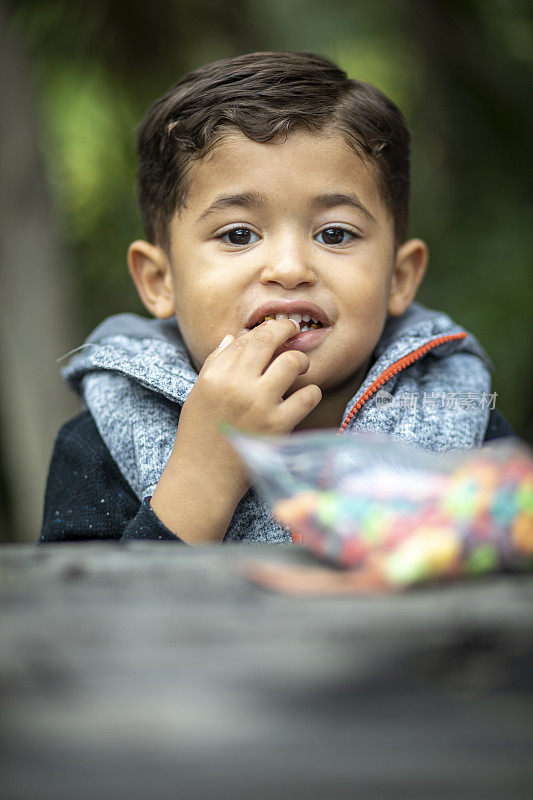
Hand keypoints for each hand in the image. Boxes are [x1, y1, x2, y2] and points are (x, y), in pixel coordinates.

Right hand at [174, 318, 322, 499]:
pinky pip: (308, 396)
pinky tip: (304, 396)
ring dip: (301, 361)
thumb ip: (215, 363)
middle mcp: (237, 385)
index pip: (246, 338)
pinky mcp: (278, 426)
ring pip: (292, 362)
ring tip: (299, 368)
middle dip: (285, 329)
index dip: (265, 330)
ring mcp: (259, 405)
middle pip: (269, 340)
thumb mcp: (199, 394)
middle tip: (293, 332)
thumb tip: (233, 336)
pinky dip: (311, 392)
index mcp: (215, 376)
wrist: (203, 478)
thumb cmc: (199, 435)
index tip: (275, 330)